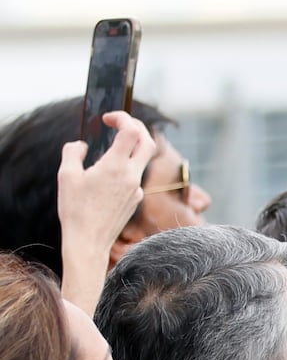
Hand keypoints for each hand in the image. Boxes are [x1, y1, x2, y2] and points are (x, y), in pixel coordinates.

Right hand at [56, 111, 154, 310]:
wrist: (89, 241)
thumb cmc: (75, 210)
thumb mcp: (66, 176)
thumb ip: (73, 153)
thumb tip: (82, 145)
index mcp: (116, 166)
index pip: (131, 132)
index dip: (123, 118)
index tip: (108, 118)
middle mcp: (131, 176)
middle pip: (147, 142)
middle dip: (137, 127)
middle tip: (120, 124)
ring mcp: (136, 188)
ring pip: (142, 160)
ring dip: (130, 148)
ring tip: (110, 148)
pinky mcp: (135, 199)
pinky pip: (134, 177)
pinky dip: (125, 167)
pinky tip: (107, 174)